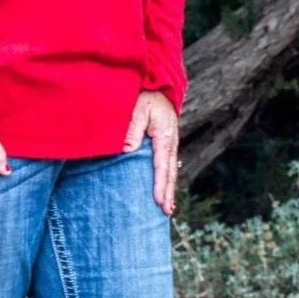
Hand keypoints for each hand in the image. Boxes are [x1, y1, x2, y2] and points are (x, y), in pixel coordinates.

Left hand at [124, 89, 179, 214]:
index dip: (160, 185)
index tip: (158, 201)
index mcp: (164, 137)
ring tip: (167, 207)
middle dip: (168, 192)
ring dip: (169, 188)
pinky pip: (167, 164)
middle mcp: (170, 142)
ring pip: (171, 170)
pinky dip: (166, 178)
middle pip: (170, 172)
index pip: (162, 166)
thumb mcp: (137, 109)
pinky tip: (164, 188)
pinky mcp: (166, 142)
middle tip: (166, 212)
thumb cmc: (145, 96)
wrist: (157, 85)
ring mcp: (170, 143)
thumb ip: (132, 130)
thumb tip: (127, 151)